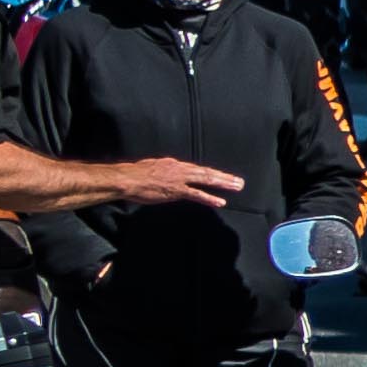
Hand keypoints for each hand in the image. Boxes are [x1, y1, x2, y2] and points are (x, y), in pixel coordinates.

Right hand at [129, 157, 247, 205]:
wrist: (127, 179)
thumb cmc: (135, 175)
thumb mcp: (153, 167)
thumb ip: (165, 171)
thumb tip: (169, 175)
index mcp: (175, 164)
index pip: (198, 169)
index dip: (212, 174)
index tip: (223, 177)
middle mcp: (181, 169)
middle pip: (207, 172)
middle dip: (225, 177)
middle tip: (240, 181)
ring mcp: (180, 180)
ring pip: (206, 180)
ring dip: (223, 184)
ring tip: (237, 187)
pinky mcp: (176, 190)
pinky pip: (196, 194)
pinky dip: (210, 198)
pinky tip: (221, 202)